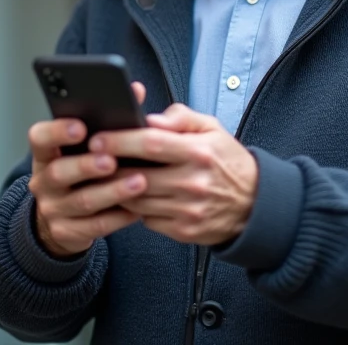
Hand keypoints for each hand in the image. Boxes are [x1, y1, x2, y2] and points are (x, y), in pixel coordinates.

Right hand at [27, 82, 149, 257]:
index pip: (39, 138)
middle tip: (111, 159)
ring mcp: (52, 209)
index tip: (80, 125)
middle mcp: (43, 181)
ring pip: (82, 201)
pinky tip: (138, 208)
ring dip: (112, 191)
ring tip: (139, 182)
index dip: (57, 132)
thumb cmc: (82, 171)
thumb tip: (136, 90)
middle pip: (60, 172)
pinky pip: (95, 226)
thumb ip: (108, 120)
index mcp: (45, 154)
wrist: (64, 217)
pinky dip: (118, 216)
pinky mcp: (66, 232)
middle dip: (87, 165)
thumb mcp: (85, 147)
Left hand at [89, 103, 258, 245]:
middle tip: (91, 160)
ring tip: (107, 177)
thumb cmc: (227, 161)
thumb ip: (180, 117)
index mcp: (199, 153)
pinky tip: (131, 196)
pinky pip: (147, 219)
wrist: (256, 205)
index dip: (120, 141)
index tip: (97, 138)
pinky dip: (136, 208)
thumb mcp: (212, 129)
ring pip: (137, 200)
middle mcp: (193, 183)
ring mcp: (188, 210)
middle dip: (109, 168)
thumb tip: (149, 118)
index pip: (151, 144)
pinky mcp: (184, 231)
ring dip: (117, 189)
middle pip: (138, 176)